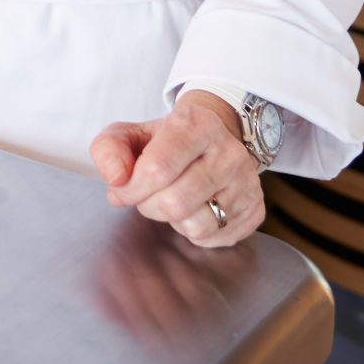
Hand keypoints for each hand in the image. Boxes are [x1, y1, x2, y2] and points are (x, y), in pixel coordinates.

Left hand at [89, 94, 263, 247]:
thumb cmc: (165, 142)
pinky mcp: (254, 210)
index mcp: (196, 124)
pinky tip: (193, 208)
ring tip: (172, 199)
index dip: (131, 188)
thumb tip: (117, 179)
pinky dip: (193, 231)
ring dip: (172, 220)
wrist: (211, 141)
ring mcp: (246, 183)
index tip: (123, 189)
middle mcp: (228, 152)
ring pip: (196, 225)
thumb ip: (109, 149)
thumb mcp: (131, 134)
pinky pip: (214, 238)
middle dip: (148, 206)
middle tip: (146, 195)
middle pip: (175, 203)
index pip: (157, 169)